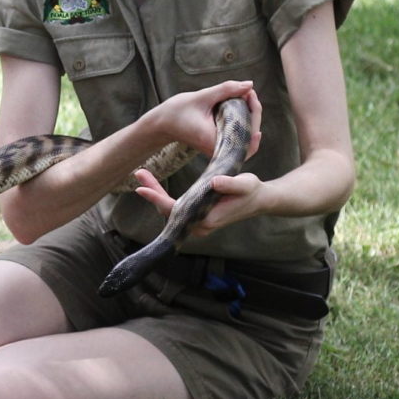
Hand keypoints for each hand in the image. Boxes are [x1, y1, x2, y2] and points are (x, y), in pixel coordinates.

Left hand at [132, 170, 267, 235]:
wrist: (259, 200)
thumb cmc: (252, 191)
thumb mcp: (245, 183)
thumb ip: (231, 184)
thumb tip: (214, 183)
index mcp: (207, 219)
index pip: (177, 211)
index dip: (158, 200)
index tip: (142, 189)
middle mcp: (198, 225)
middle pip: (168, 211)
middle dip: (152, 192)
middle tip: (139, 173)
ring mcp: (196, 223)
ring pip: (169, 210)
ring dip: (155, 192)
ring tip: (142, 174)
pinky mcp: (195, 217)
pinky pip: (174, 207)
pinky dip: (162, 195)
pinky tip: (152, 183)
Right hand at [148, 81, 261, 159]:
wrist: (162, 124)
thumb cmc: (177, 111)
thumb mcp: (201, 97)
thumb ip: (226, 90)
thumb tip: (250, 84)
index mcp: (213, 140)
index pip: (247, 133)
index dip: (255, 115)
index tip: (251, 96)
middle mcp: (218, 149)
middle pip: (251, 137)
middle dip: (254, 113)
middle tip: (249, 92)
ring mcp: (219, 150)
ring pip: (246, 137)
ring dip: (249, 117)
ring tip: (245, 96)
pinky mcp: (218, 146)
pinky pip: (238, 136)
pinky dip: (242, 121)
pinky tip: (240, 106)